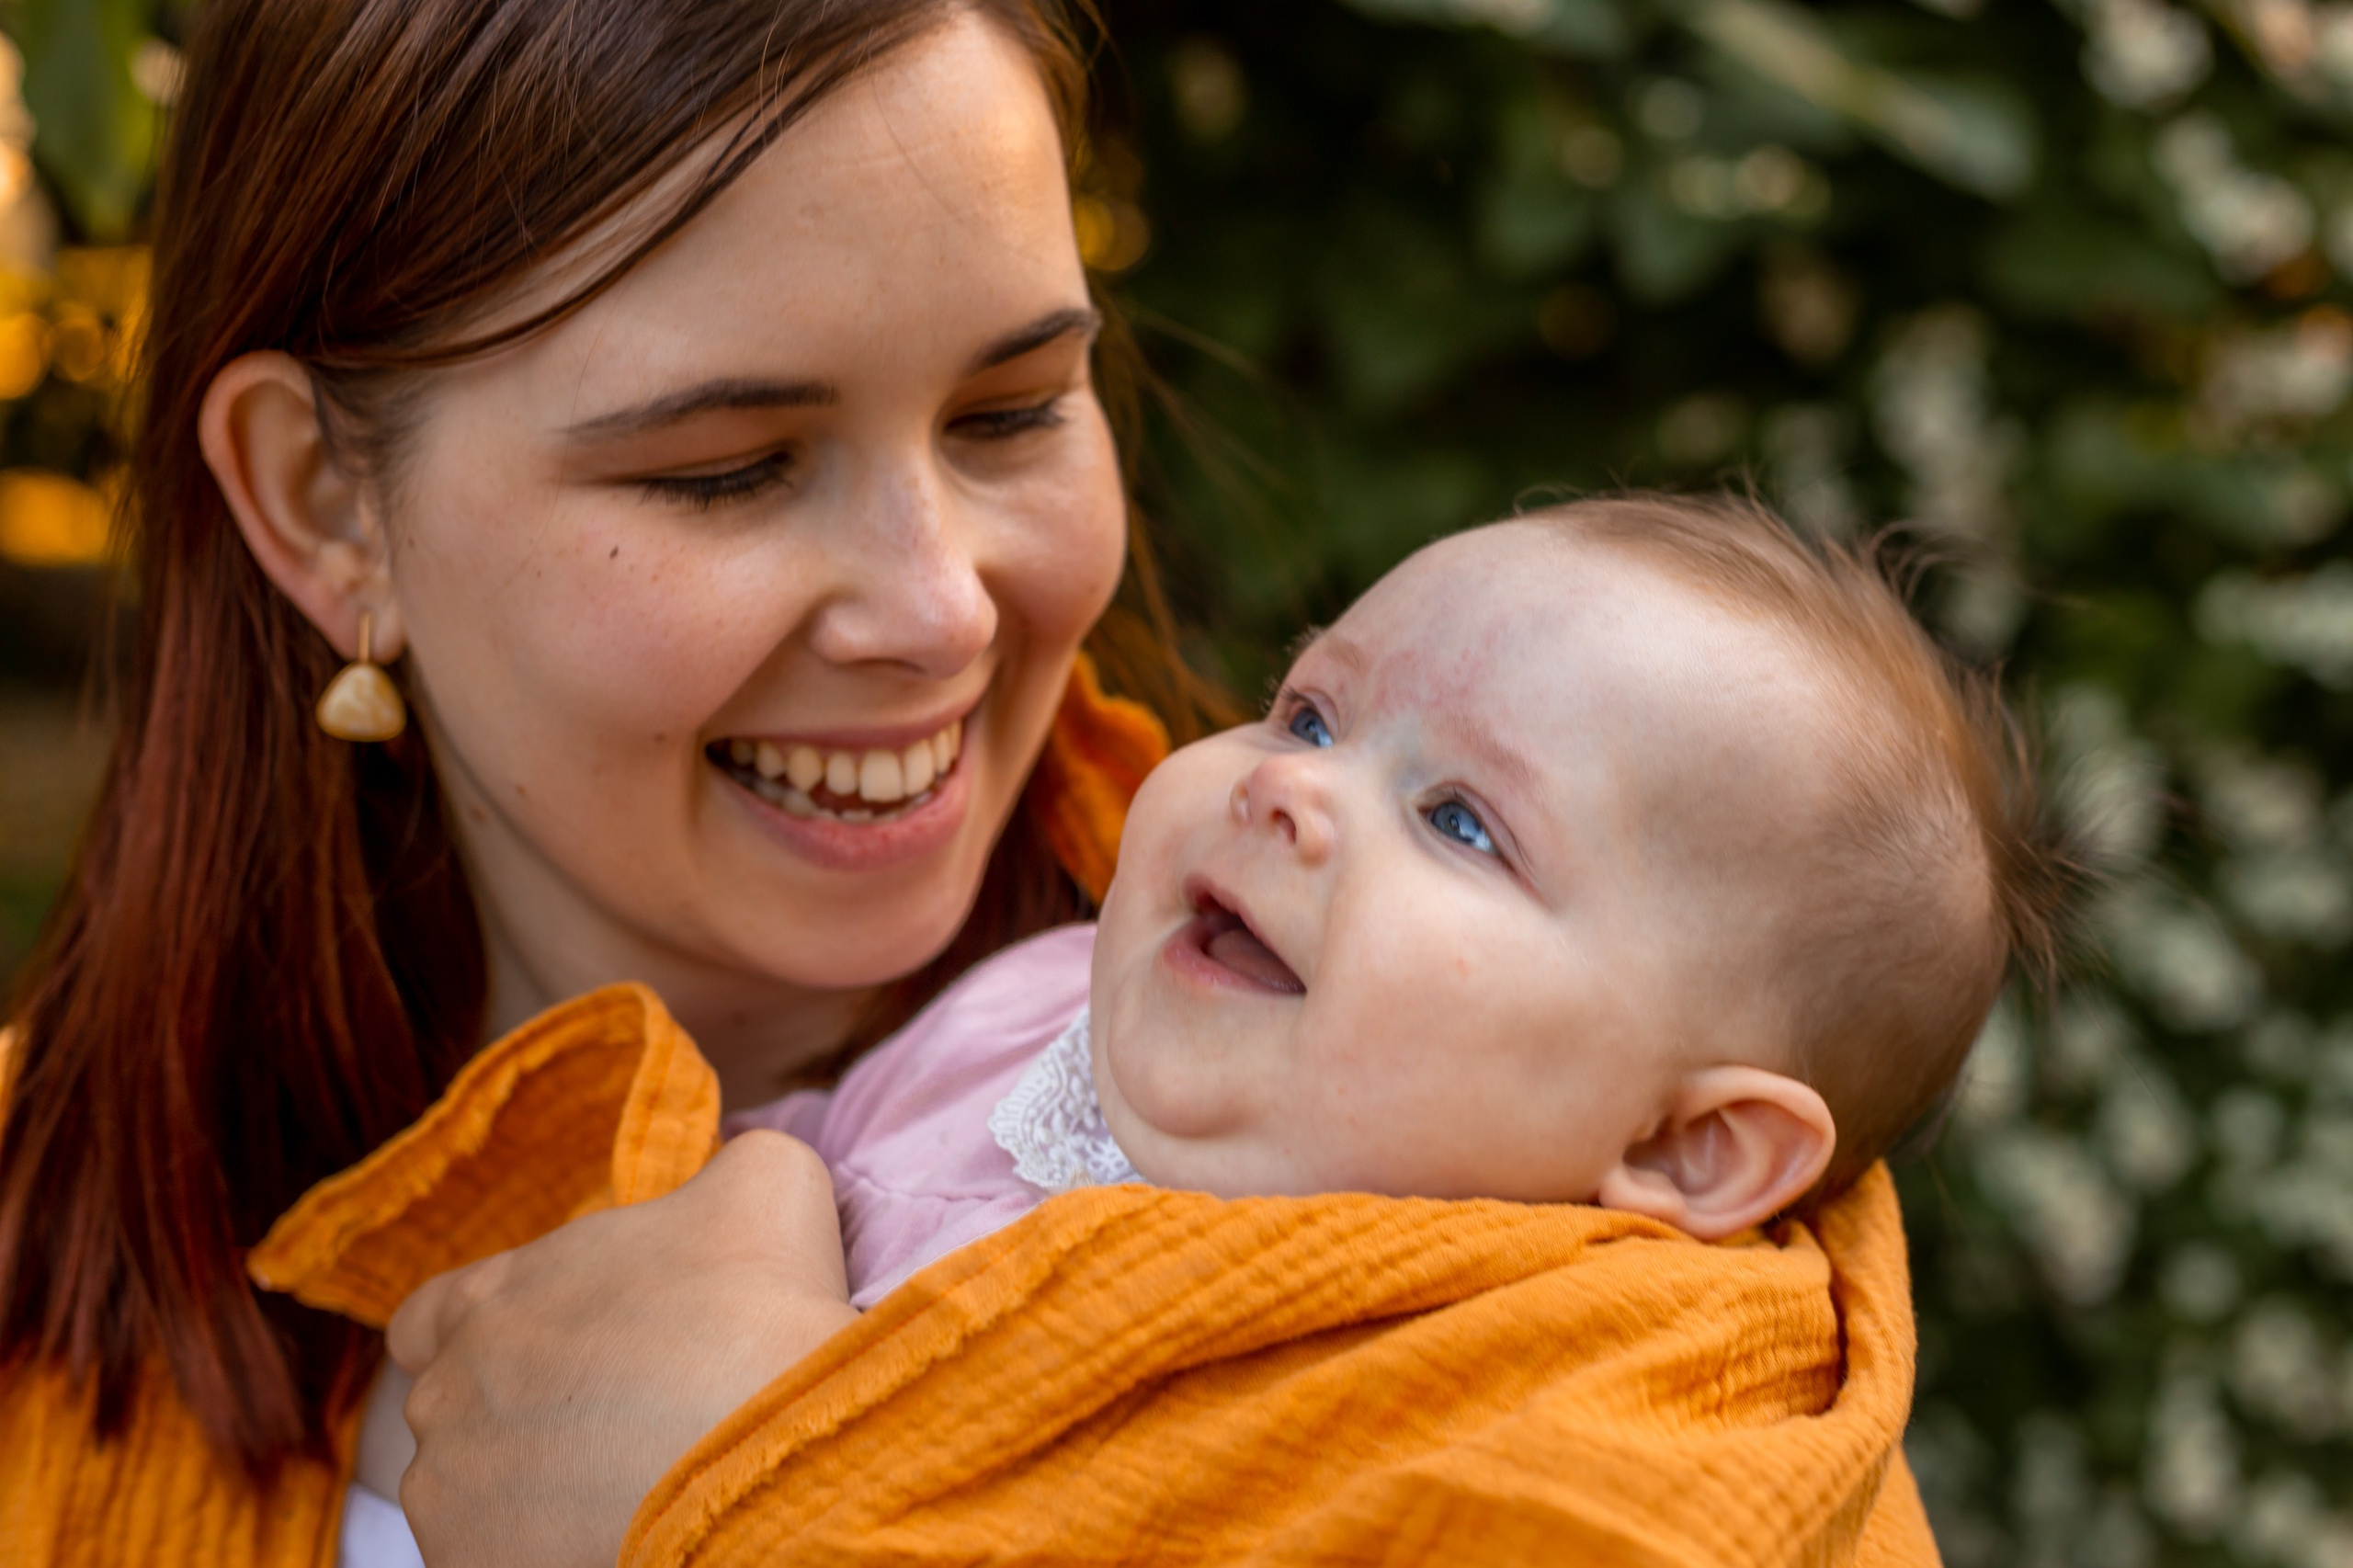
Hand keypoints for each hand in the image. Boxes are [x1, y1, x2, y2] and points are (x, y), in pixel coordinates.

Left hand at [386, 1132, 861, 1567]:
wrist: (768, 1448)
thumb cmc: (758, 1304)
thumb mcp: (764, 1182)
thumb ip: (728, 1162)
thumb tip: (731, 1173)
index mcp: (492, 1297)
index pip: (427, 1320)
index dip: (484, 1335)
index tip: (555, 1355)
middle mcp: (445, 1396)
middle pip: (458, 1413)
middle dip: (524, 1419)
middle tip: (619, 1425)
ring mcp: (451, 1498)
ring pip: (477, 1499)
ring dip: (536, 1494)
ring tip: (632, 1487)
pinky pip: (498, 1560)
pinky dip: (551, 1550)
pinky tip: (625, 1533)